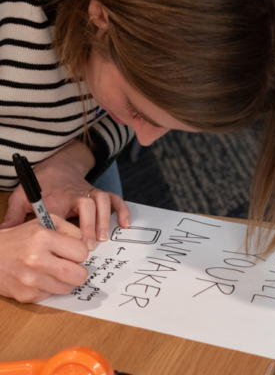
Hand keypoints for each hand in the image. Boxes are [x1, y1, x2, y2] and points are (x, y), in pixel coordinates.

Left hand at [0, 140, 129, 249]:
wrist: (59, 164)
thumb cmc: (41, 185)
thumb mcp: (21, 196)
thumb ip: (13, 216)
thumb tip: (2, 234)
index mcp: (55, 197)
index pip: (60, 212)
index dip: (64, 230)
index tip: (65, 246)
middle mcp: (76, 193)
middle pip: (86, 204)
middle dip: (89, 225)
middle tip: (89, 246)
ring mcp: (90, 192)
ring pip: (103, 201)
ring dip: (105, 219)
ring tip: (103, 238)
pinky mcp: (100, 193)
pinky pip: (115, 199)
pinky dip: (122, 210)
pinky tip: (126, 224)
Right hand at [0, 216, 88, 302]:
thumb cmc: (20, 238)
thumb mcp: (44, 222)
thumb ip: (68, 229)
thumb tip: (85, 243)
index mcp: (43, 238)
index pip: (82, 252)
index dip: (80, 252)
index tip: (73, 251)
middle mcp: (37, 260)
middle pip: (79, 275)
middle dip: (79, 271)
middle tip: (71, 265)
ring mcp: (31, 280)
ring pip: (68, 288)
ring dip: (65, 281)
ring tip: (54, 270)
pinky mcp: (26, 295)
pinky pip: (51, 295)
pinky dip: (49, 288)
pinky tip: (39, 277)